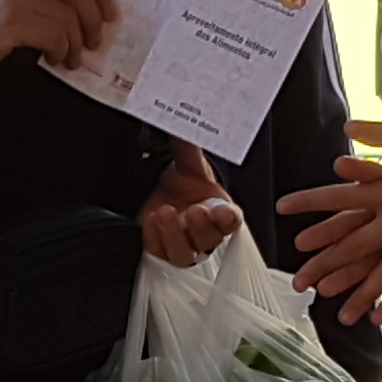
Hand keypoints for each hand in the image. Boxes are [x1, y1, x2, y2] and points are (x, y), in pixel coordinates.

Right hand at [0, 0, 115, 69]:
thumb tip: (84, 9)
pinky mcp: (12, 19)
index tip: (108, 10)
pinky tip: (55, 58)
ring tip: (71, 56)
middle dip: (93, 16)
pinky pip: (54, 34)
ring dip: (76, 42)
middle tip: (96, 37)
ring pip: (67, 15)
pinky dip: (61, 50)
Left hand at [139, 142, 241, 265]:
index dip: (229, 219)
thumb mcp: (188, 164)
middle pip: (209, 241)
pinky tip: (149, 220)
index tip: (226, 211)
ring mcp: (182, 246)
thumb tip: (185, 126)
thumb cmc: (181, 184)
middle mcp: (203, 234)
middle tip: (195, 210)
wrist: (159, 193)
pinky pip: (159, 254)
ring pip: (184, 255)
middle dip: (202, 227)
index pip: (231, 221)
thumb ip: (190, 147)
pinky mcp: (160, 252)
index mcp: (219, 213)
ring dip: (174, 236)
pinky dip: (153, 239)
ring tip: (164, 212)